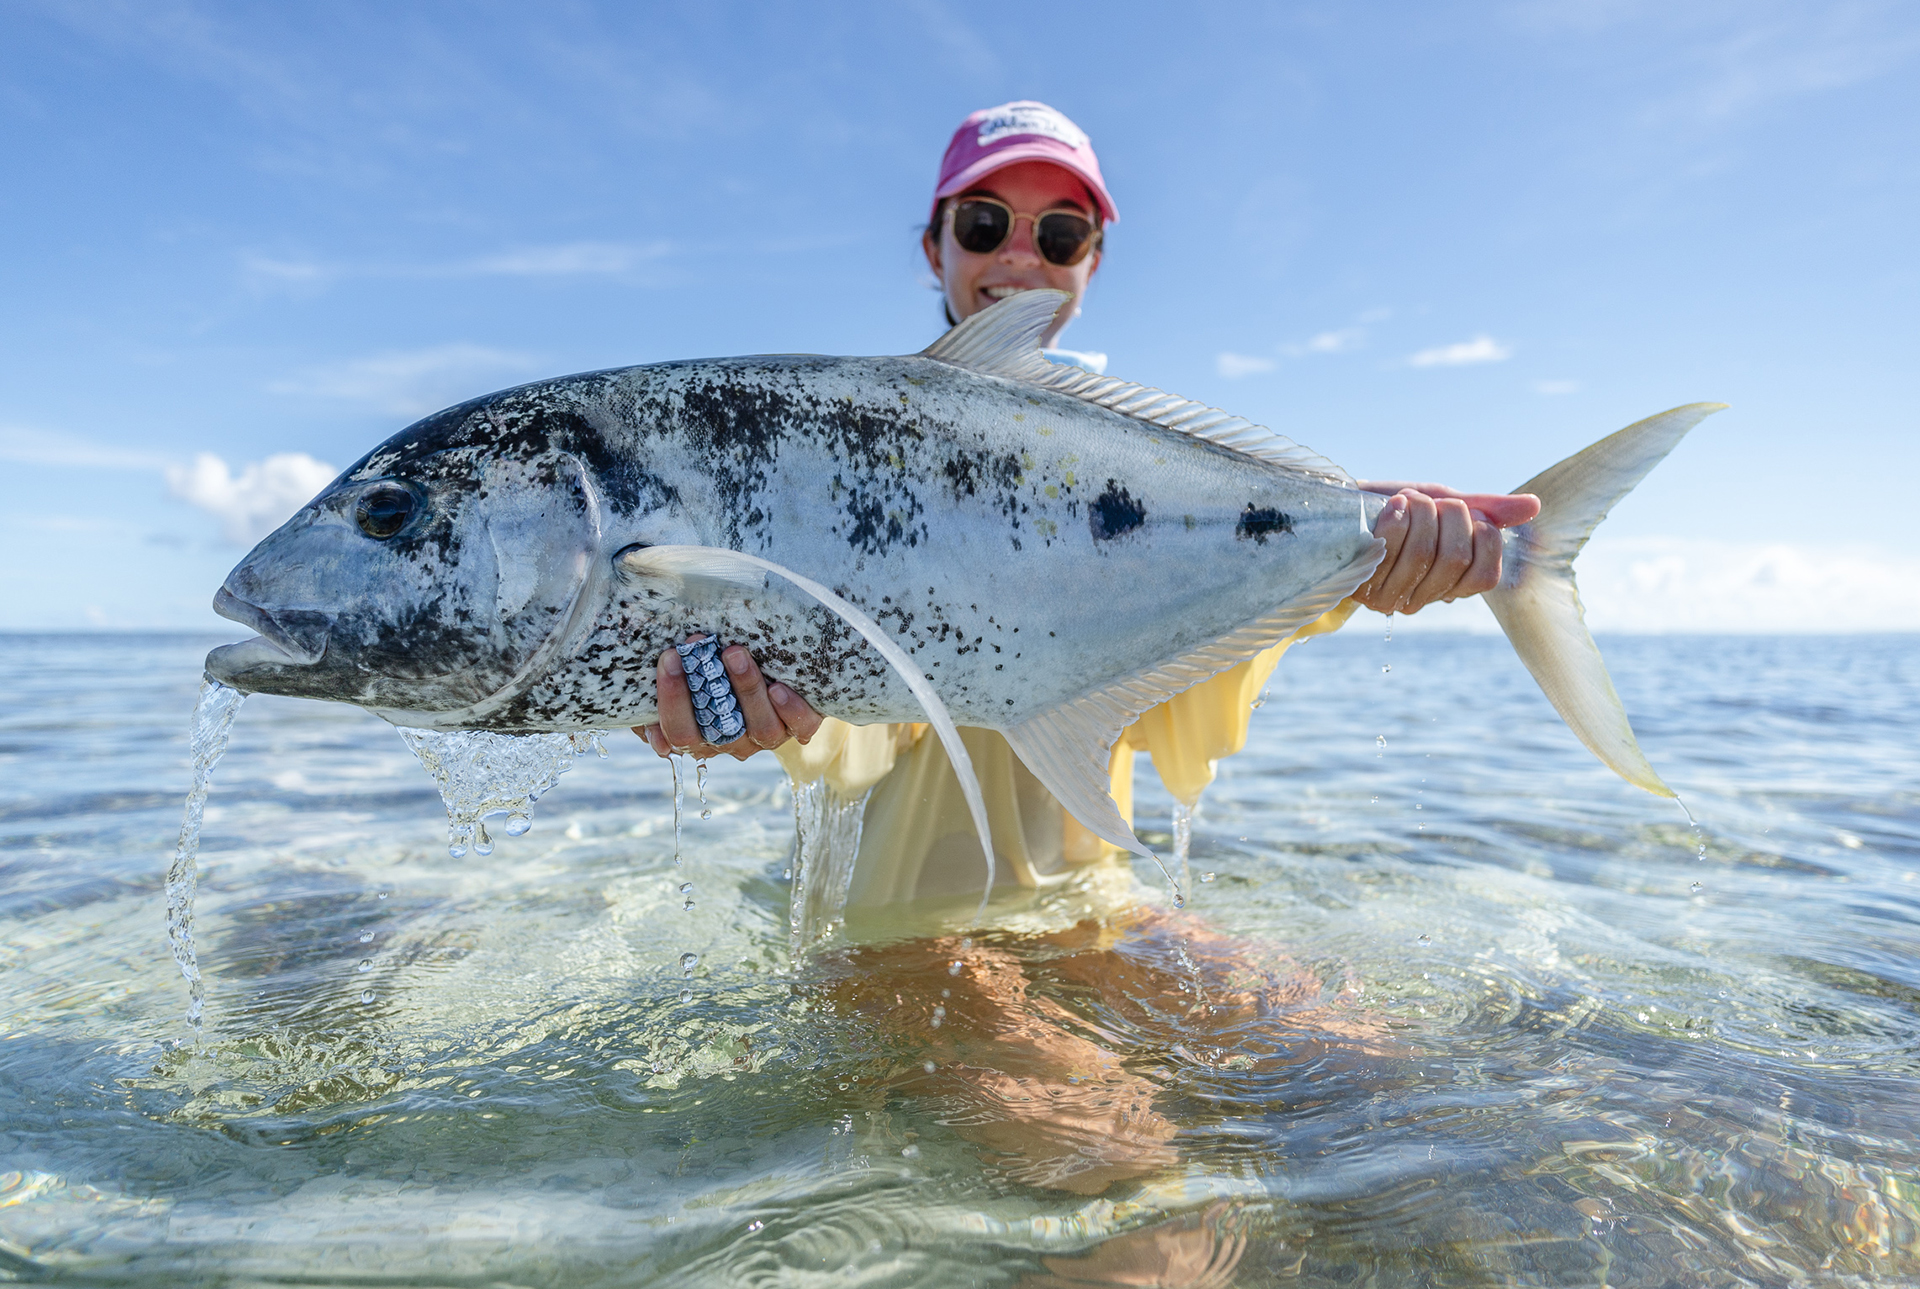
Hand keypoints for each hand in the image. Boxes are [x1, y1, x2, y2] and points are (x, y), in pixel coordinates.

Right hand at [632, 642, 822, 760]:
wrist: (774, 662)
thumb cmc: (715, 666)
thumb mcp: (685, 671)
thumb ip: (659, 685)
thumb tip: (643, 705)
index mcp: (700, 735)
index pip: (678, 733)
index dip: (671, 701)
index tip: (669, 658)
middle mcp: (732, 741)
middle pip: (715, 734)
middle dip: (702, 689)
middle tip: (696, 646)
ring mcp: (766, 735)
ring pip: (759, 729)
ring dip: (746, 690)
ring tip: (736, 654)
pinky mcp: (799, 724)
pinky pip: (799, 727)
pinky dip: (791, 710)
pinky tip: (780, 688)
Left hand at [1352, 481, 1541, 614]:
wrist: (1341, 508)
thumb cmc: (1398, 508)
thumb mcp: (1445, 504)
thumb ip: (1487, 509)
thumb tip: (1534, 507)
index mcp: (1449, 584)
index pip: (1486, 576)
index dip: (1484, 539)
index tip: (1470, 513)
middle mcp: (1421, 597)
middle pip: (1455, 559)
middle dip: (1450, 517)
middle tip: (1434, 503)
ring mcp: (1390, 596)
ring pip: (1424, 554)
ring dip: (1422, 514)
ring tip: (1410, 500)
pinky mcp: (1362, 584)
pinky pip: (1391, 550)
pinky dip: (1397, 519)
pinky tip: (1394, 506)